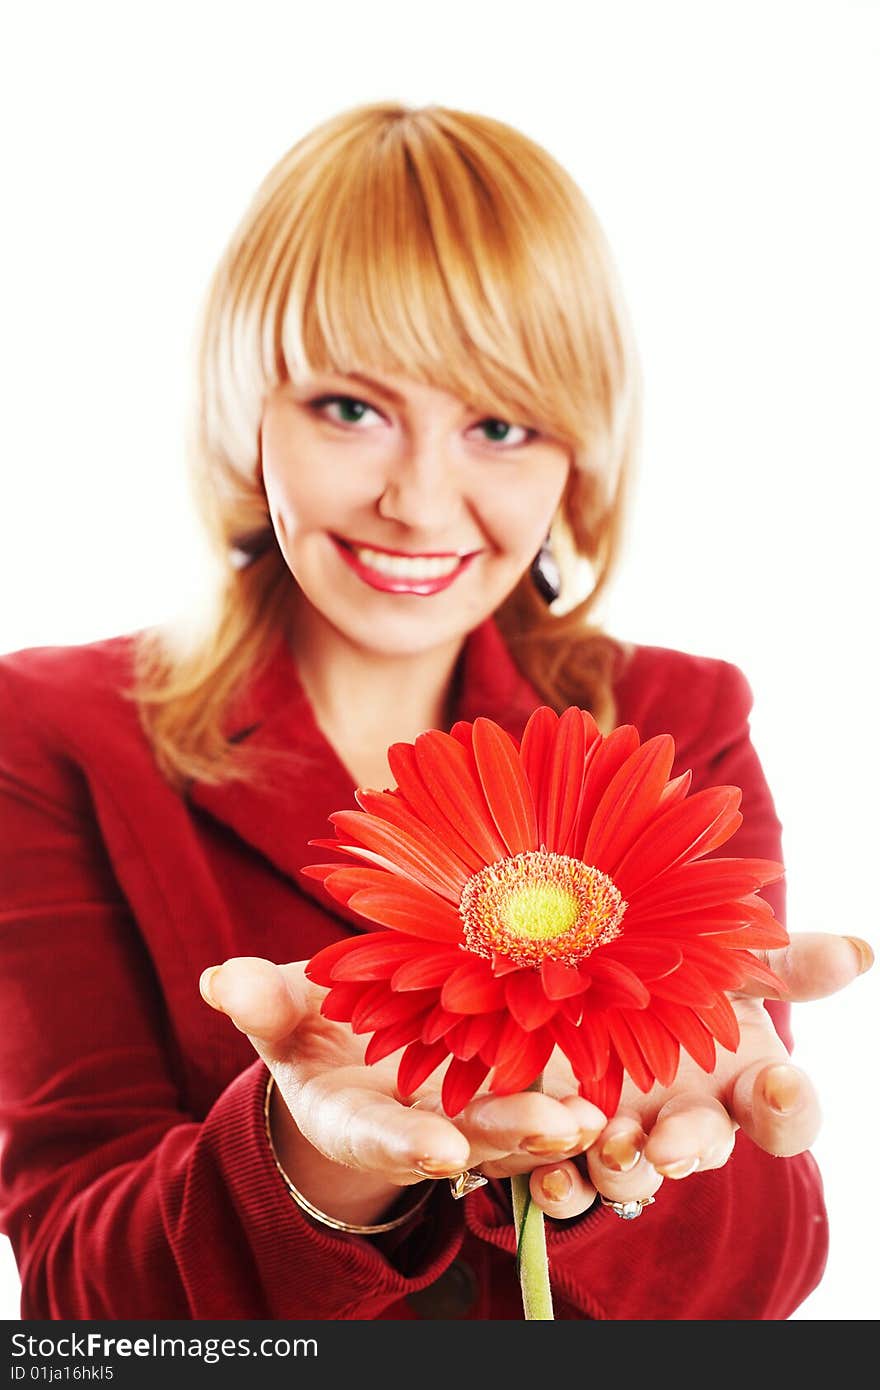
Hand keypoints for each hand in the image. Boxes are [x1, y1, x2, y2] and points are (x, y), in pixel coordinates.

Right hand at [198, 956, 606, 1228]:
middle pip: (468, 1140)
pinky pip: (545, 1094)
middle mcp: (420, 1124)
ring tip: (596, 1112)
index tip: (440, 1150)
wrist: (358, 1042)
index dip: (408, 1146)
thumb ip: (259, 1001)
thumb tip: (221, 980)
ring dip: (558, 1124)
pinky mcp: (509, 1084)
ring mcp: (470, 1111)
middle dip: (510, 1137)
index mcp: (357, 1116)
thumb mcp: (281, 1013)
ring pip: (518, 1130)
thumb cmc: (314, 1024)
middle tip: (558, 1127)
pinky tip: (612, 1075)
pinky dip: (575, 1089)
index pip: (381, 1138)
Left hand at [522, 932, 872, 1221]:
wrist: (593, 971)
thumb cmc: (681, 972)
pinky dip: (557, 1183)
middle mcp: (689, 1120)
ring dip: (622, 1172)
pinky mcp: (567, 1139)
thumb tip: (857, 951)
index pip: (783, 1114)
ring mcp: (628, 1135)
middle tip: (670, 1144)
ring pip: (632, 1177)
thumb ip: (785, 961)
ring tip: (609, 1147)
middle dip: (688, 1148)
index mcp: (741, 1081)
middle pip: (702, 1150)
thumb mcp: (730, 957)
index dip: (787, 1107)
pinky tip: (546, 1174)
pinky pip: (565, 1182)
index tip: (777, 1083)